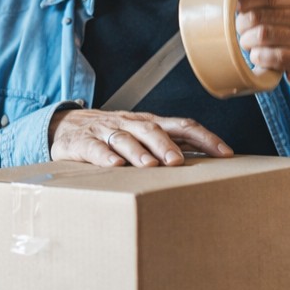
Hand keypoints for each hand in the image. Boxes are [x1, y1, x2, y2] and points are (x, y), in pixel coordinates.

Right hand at [49, 109, 232, 167]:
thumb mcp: (140, 135)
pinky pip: (94, 148)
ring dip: (138, 151)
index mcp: (149, 123)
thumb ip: (167, 145)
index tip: (225, 153)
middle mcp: (130, 124)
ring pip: (124, 138)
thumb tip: (206, 163)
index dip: (205, 138)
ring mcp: (106, 132)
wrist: (64, 125)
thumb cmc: (111, 134)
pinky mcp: (82, 143)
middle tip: (178, 161)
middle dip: (166, 145)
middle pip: (152, 129)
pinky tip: (114, 165)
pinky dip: (104, 156)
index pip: (183, 126)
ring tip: (149, 165)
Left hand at [236, 0, 289, 121]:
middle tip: (241, 30)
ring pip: (263, 35)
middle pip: (262, 15)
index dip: (247, 0)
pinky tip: (259, 56)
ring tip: (248, 43)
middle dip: (243, 23)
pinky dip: (258, 57)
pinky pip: (271, 56)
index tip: (237, 7)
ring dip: (248, 41)